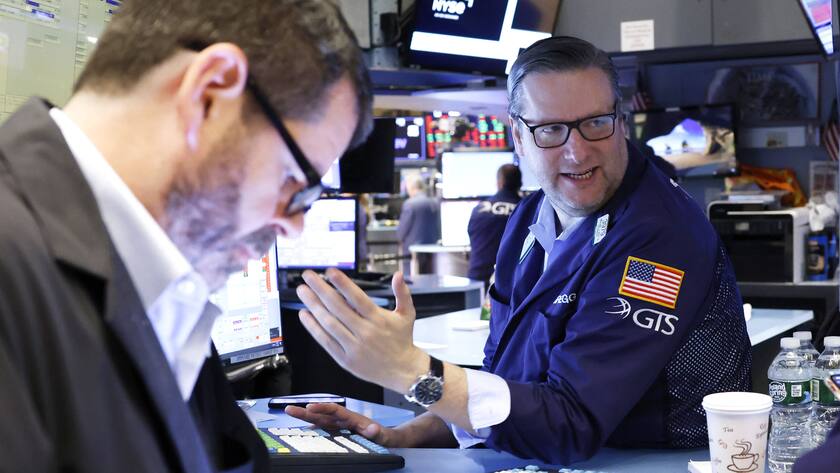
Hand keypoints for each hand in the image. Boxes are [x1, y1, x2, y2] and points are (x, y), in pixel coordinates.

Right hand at [284, 403, 405, 446]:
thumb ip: (378, 433)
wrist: (386, 437)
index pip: (334, 410)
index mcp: (352, 418)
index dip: (321, 408)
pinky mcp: (339, 431)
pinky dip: (313, 427)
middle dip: (306, 411)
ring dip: (306, 417)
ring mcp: (340, 425)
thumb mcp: (384, 436)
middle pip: (322, 413)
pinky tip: (303, 428)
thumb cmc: (384, 436)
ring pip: (320, 420)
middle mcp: (344, 419)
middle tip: (289, 409)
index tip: (309, 407)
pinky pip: (323, 428)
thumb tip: (372, 428)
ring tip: (290, 413)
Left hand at [295, 269, 428, 393]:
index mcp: (379, 319)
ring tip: (303, 292)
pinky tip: (305, 315)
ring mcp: (354, 346)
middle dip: (320, 289)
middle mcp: (365, 332)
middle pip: (338, 307)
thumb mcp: (407, 314)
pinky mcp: (346, 359)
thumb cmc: (402, 340)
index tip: (330, 272)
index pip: (357, 298)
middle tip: (308, 276)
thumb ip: (402, 293)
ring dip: (314, 306)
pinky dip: (314, 328)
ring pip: (329, 323)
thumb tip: (398, 275)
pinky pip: (326, 341)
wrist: (403, 371)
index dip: (342, 284)